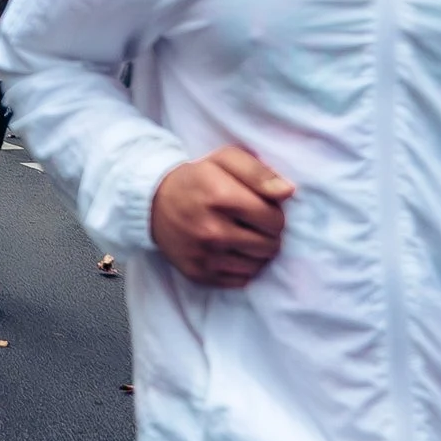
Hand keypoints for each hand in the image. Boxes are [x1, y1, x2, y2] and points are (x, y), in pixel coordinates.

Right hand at [149, 144, 295, 284]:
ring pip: (257, 265)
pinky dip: (242, 267)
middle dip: (268, 235)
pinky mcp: (198, 273)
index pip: (274, 220)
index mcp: (221, 197)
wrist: (153, 203)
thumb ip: (259, 172)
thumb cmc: (198, 179)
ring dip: (256, 253)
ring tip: (243, 237)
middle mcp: (212, 230)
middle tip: (253, 225)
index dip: (275, 215)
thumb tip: (288, 192)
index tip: (262, 209)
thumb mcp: (225, 160)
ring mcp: (204, 255)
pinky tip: (231, 251)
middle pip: (269, 246)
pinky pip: (240, 280)